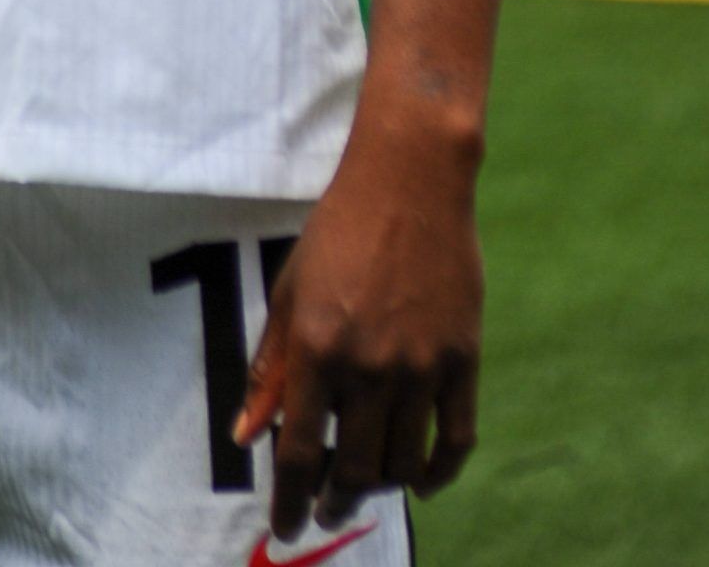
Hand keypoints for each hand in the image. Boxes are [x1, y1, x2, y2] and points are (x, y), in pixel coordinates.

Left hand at [232, 128, 481, 542]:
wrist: (410, 180)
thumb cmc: (338, 231)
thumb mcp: (289, 293)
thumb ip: (269, 368)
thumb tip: (245, 434)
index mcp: (318, 348)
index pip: (300, 453)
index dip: (290, 501)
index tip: (284, 528)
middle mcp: (370, 366)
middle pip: (355, 471)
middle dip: (335, 502)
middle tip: (326, 508)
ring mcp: (422, 366)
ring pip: (403, 465)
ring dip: (382, 488)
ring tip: (367, 484)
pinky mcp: (463, 360)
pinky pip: (455, 441)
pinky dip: (438, 473)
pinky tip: (422, 481)